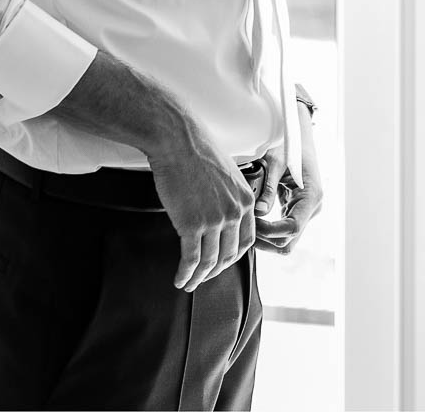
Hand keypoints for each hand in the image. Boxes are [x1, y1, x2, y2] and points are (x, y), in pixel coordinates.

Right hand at [149, 133, 257, 291]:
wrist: (178, 141)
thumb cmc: (197, 153)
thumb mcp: (227, 175)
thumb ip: (230, 197)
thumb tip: (222, 213)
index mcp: (246, 200)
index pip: (246, 240)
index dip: (233, 256)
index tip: (222, 262)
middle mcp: (234, 213)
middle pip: (229, 255)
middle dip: (215, 271)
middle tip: (204, 278)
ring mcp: (214, 221)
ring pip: (209, 261)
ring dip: (199, 277)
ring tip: (189, 283)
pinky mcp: (192, 225)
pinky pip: (191, 258)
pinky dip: (185, 273)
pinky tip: (179, 279)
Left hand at [252, 102, 322, 254]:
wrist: (297, 137)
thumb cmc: (288, 145)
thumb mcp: (276, 163)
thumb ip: (268, 188)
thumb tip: (258, 212)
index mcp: (311, 196)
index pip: (292, 228)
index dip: (269, 231)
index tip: (251, 224)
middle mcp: (312, 208)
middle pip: (288, 242)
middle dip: (265, 241)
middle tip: (244, 229)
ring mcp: (306, 212)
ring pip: (285, 241)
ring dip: (265, 240)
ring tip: (246, 228)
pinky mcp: (297, 211)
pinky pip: (283, 231)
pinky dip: (268, 232)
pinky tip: (253, 223)